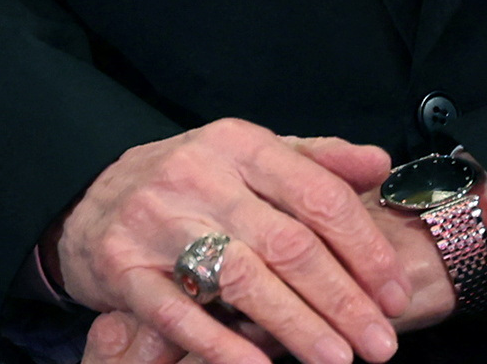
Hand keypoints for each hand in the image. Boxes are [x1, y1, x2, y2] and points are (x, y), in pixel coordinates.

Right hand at [53, 126, 403, 363]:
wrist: (89, 203)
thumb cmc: (189, 185)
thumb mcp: (248, 158)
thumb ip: (315, 161)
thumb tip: (378, 162)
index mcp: (236, 144)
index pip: (316, 195)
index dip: (364, 249)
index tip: (396, 296)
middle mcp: (196, 175)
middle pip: (286, 243)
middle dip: (342, 299)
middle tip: (381, 345)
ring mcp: (156, 221)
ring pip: (241, 279)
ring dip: (298, 326)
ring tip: (338, 360)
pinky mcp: (124, 268)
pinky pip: (180, 313)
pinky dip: (223, 345)